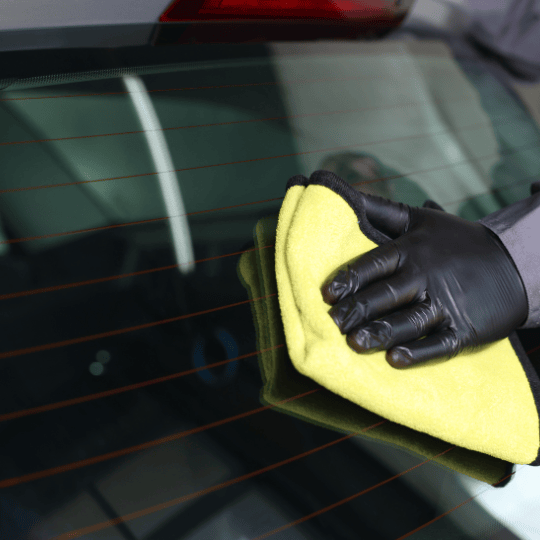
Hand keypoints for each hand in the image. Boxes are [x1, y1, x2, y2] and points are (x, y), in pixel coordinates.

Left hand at [321, 193, 527, 368]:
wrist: (514, 264)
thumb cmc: (455, 241)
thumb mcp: (420, 219)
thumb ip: (381, 210)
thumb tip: (344, 192)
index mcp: (412, 249)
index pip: (374, 264)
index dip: (349, 279)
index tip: (327, 294)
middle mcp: (426, 276)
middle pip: (385, 295)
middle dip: (357, 310)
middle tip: (332, 323)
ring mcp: (446, 305)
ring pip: (408, 321)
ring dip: (380, 332)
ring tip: (354, 343)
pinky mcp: (464, 330)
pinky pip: (438, 344)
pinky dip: (417, 352)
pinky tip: (394, 359)